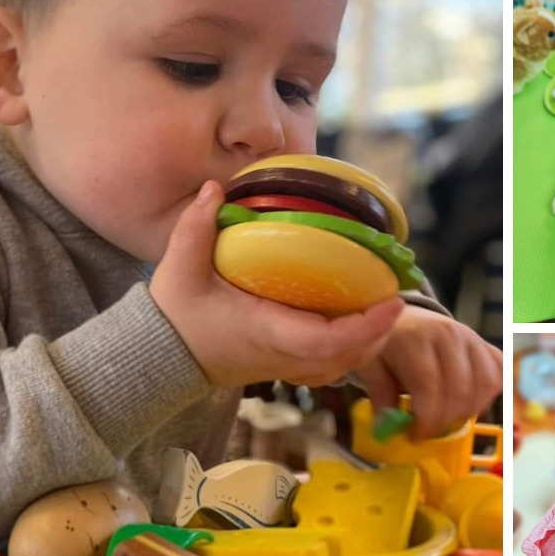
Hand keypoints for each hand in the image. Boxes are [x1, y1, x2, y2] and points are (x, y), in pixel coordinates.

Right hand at [151, 181, 404, 387]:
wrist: (159, 355)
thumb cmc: (174, 315)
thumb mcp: (179, 269)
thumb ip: (195, 228)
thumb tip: (215, 188)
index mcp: (264, 332)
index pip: (327, 341)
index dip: (366, 326)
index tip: (392, 302)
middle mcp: (280, 355)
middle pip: (346, 358)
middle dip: (378, 333)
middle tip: (395, 296)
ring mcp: (282, 365)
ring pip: (340, 367)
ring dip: (367, 343)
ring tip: (381, 308)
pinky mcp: (281, 366)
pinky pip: (327, 366)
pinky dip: (349, 350)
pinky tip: (354, 323)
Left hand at [355, 307, 502, 438]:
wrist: (405, 318)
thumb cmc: (387, 345)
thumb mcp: (371, 365)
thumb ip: (380, 395)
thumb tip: (387, 430)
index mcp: (414, 338)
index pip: (429, 385)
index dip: (427, 418)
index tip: (415, 436)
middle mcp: (447, 333)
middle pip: (460, 389)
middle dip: (446, 421)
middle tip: (430, 432)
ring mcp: (471, 337)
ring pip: (485, 384)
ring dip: (469, 411)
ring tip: (447, 419)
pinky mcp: (485, 344)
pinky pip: (499, 375)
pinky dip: (487, 396)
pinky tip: (466, 405)